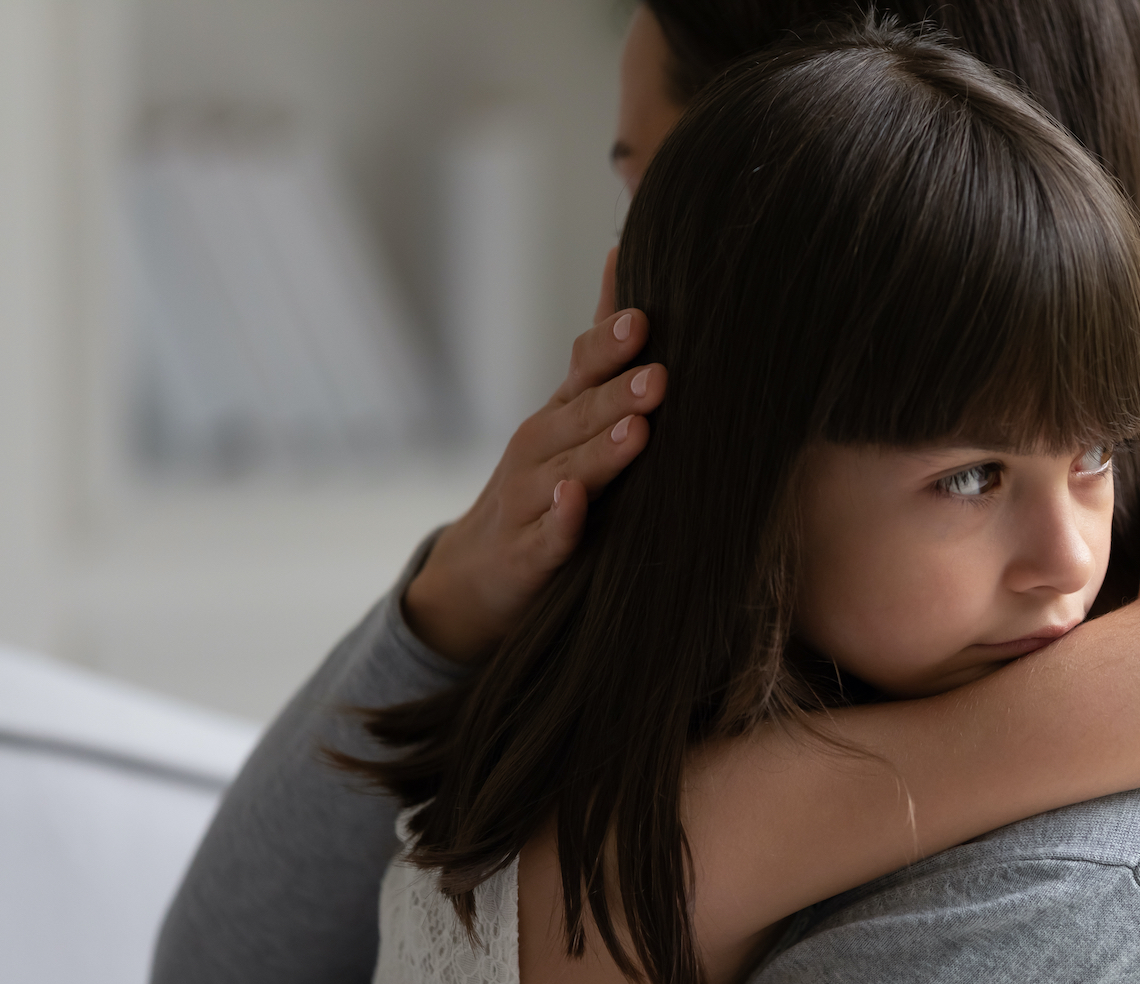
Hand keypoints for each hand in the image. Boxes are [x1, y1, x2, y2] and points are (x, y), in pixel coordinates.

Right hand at [404, 248, 667, 661]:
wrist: (478, 573)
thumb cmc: (543, 482)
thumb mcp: (569, 413)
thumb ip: (601, 347)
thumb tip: (625, 254)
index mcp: (559, 415)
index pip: (582, 371)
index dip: (608, 347)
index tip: (643, 320)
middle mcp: (538, 449)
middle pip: (579, 417)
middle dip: (617, 395)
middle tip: (660, 377)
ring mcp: (528, 502)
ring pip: (565, 472)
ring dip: (599, 453)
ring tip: (636, 432)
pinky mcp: (526, 556)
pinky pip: (546, 538)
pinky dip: (560, 522)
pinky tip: (574, 502)